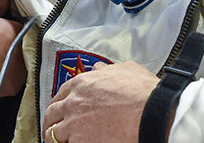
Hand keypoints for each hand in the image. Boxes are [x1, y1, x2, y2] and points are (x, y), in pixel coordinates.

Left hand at [43, 61, 158, 142]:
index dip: (60, 104)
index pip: (60, 95)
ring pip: (53, 133)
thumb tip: (99, 68)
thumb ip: (106, 70)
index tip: (61, 112)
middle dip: (51, 122)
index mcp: (81, 84)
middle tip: (53, 129)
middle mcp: (73, 103)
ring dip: (55, 138)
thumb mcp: (125, 70)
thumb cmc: (143, 93)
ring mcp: (74, 124)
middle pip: (51, 114)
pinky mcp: (79, 142)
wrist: (152, 113)